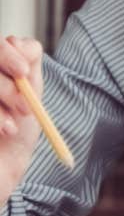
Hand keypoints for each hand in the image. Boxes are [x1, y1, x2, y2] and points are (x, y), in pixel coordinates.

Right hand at [0, 36, 44, 200]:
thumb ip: (27, 64)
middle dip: (6, 85)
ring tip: (11, 127)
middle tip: (25, 107)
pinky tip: (3, 131)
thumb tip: (22, 44)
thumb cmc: (14, 134)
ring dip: (1, 96)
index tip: (24, 72)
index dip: (7, 53)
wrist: (1, 171)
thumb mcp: (28, 94)